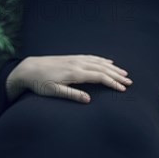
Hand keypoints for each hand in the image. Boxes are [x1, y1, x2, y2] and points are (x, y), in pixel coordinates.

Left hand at [6, 54, 131, 102]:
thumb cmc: (40, 83)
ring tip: (124, 73)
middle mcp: (77, 64)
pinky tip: (108, 62)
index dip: (113, 83)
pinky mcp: (72, 58)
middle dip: (117, 75)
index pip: (99, 77)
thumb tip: (88, 100)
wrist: (29, 68)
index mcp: (75, 74)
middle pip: (102, 69)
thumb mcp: (54, 92)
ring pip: (99, 62)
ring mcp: (75, 60)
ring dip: (113, 68)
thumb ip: (72, 95)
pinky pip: (91, 58)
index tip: (123, 89)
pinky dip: (102, 60)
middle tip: (130, 82)